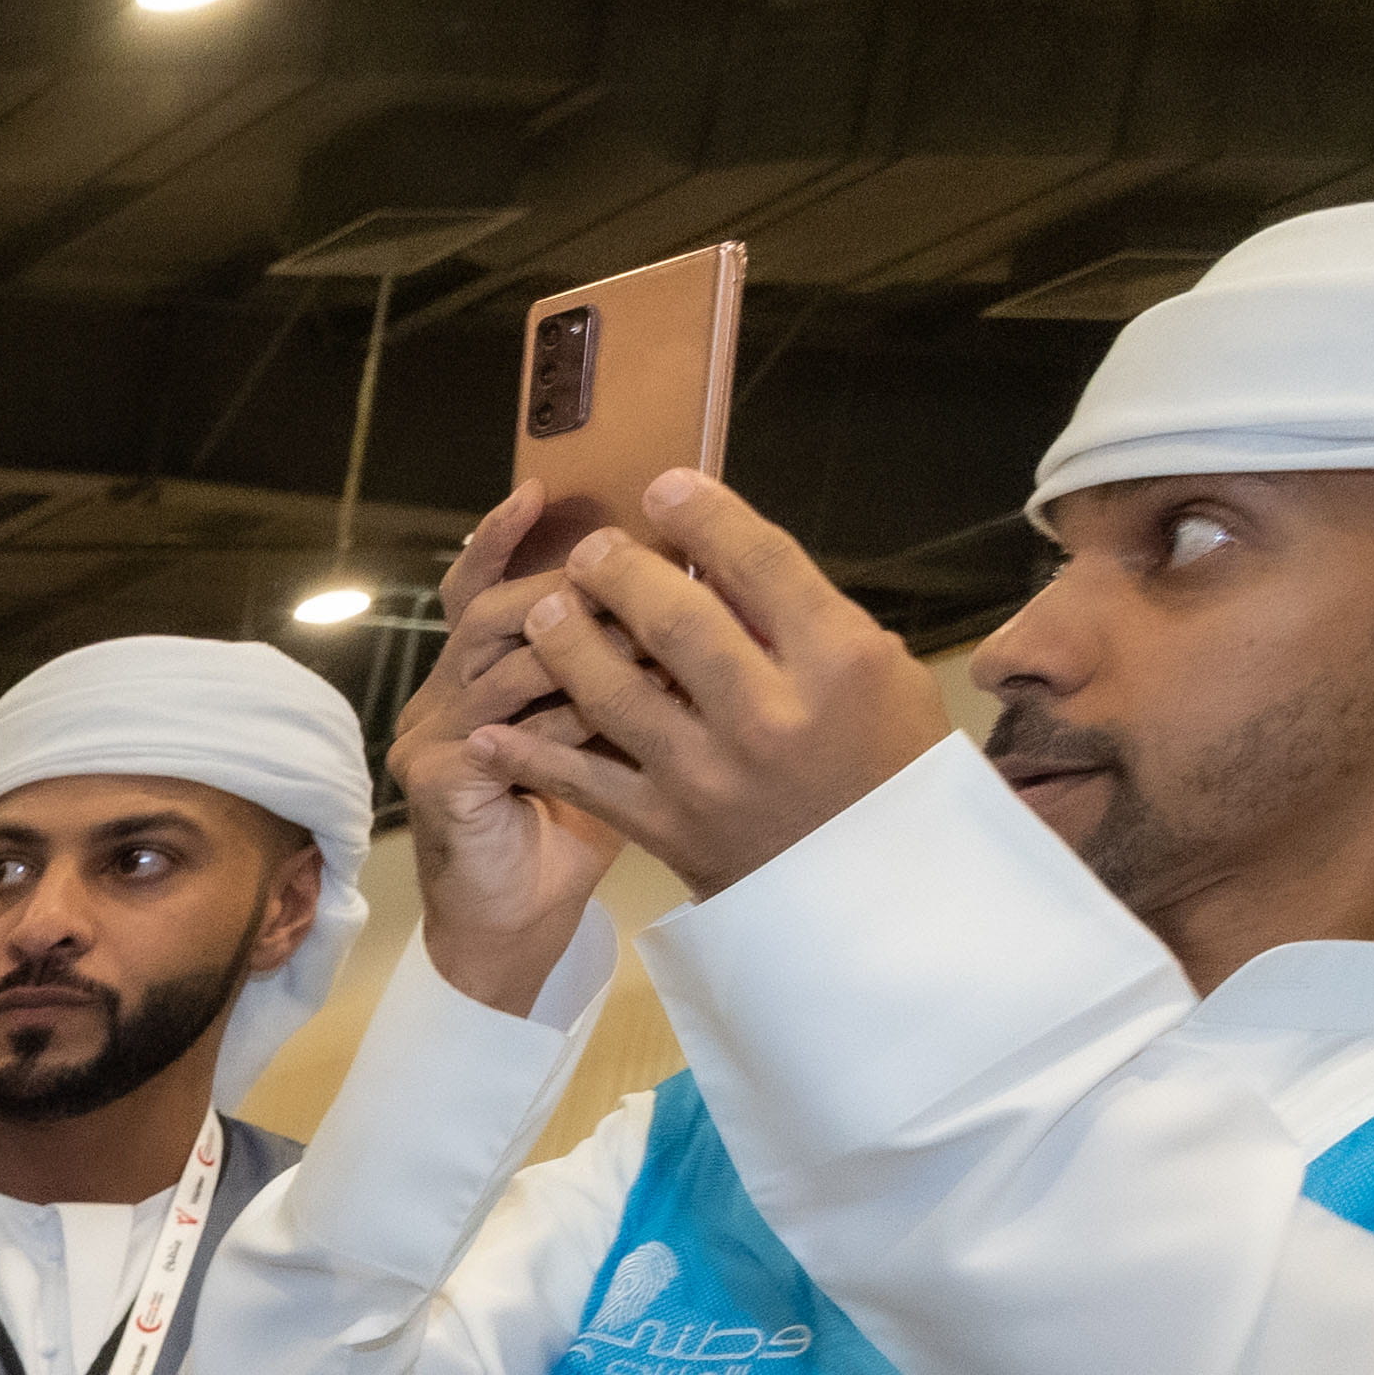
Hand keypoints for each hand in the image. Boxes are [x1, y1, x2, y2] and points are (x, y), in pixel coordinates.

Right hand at [393, 489, 631, 1014]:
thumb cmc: (572, 825)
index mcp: (476, 672)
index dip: (503, 537)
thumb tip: (700, 590)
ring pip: (504, 659)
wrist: (517, 921)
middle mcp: (442, 692)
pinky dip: (565, 717)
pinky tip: (617, 716)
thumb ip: (627, 667)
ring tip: (652, 643)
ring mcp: (433, 734)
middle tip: (636, 577)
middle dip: (569, 591)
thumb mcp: (608, 728)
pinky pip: (507, 726)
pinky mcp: (441, 777)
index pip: (479, 585)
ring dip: (584, 649)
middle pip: (491, 608)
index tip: (543, 489)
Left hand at [483, 469, 953, 904]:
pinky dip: (531, 754)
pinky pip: (585, 779)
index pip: (761, 565)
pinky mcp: (667, 826)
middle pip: (677, 619)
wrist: (872, 889)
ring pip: (616, 691)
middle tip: (590, 548)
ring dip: (567, 644)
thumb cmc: (881, 763)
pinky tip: (492, 732)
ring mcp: (711, 774)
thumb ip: (806, 622)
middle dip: (621, 572)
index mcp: (840, 664)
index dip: (706, 517)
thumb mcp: (878, 677)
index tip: (666, 485)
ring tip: (543, 610)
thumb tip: (727, 563)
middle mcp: (771, 715)